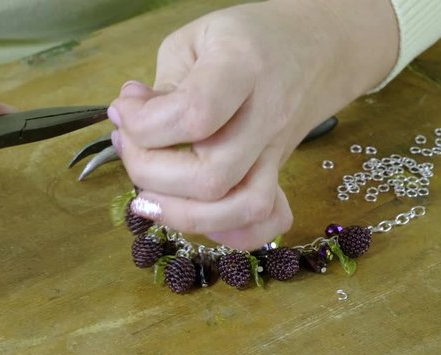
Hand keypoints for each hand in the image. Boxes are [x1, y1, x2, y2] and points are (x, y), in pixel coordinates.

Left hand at [109, 0, 397, 249]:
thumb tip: (129, 119)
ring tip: (147, 187)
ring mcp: (277, 153)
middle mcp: (266, 117)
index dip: (143, 124)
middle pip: (209, 178)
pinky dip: (228, 232)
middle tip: (130, 143)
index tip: (123, 110)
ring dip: (180, 213)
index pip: (194, 115)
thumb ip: (162, 84)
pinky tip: (196, 210)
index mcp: (242, 67)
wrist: (317, 48)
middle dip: (148, 171)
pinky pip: (267, 222)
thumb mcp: (195, 40)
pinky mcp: (279, 175)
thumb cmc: (249, 37)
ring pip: (239, 210)